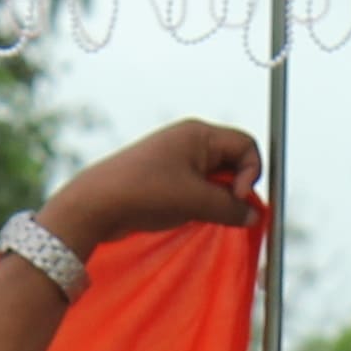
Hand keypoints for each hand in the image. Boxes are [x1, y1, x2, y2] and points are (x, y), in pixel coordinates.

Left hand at [39, 121, 264, 255]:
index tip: (235, 199)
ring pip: (214, 178)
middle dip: (234, 188)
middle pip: (232, 161)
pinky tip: (185, 216)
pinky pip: (196, 187)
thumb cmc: (147, 193)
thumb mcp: (196, 202)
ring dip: (215, 199)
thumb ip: (231, 208)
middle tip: (221, 211)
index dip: (250, 174)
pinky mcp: (165, 176)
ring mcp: (176, 158)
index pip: (246, 146)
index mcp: (200, 134)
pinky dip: (199, 203)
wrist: (96, 203)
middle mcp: (190, 140)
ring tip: (198, 214)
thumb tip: (254, 215)